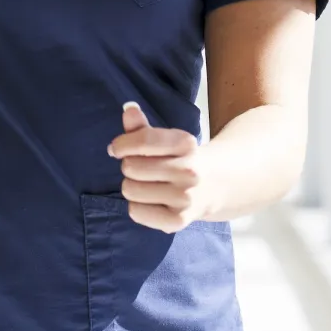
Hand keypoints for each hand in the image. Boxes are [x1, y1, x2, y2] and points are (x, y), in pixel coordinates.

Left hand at [108, 101, 211, 232]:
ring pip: (130, 189)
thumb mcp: (165, 139)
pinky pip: (135, 211)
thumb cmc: (179, 158)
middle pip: (131, 166)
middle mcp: (189, 171)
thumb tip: (128, 109)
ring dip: (131, 186)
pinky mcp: (178, 221)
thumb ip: (142, 126)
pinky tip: (150, 201)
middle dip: (129, 166)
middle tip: (140, 169)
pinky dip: (136, 206)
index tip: (116, 149)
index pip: (143, 140)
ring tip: (147, 185)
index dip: (121, 144)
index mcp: (186, 144)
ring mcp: (185, 198)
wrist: (213, 186)